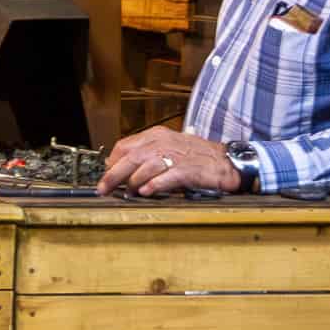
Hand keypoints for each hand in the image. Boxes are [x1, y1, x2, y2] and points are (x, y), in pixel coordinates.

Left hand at [97, 124, 240, 196]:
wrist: (225, 161)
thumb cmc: (197, 156)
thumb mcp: (169, 148)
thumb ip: (149, 155)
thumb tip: (127, 170)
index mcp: (156, 135)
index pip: (125, 145)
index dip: (112, 161)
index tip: (106, 174)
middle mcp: (163, 142)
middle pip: (130, 157)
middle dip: (113, 174)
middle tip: (103, 188)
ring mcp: (175, 156)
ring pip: (145, 167)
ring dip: (132, 182)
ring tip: (125, 193)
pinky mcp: (187, 170)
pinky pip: (166, 177)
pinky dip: (154, 185)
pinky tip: (145, 192)